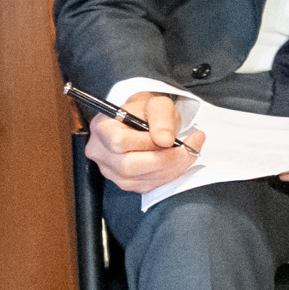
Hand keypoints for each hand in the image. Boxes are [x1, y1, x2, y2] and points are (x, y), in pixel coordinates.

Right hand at [85, 90, 203, 194]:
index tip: (170, 138)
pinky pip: (146, 186)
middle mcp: (100, 152)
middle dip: (164, 159)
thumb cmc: (147, 111)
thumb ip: (161, 117)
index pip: (119, 141)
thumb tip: (165, 139)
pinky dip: (167, 176)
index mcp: (102, 127)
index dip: (147, 143)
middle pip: (129, 166)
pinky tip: (177, 162)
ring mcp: (110, 171)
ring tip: (187, 153)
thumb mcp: (157, 104)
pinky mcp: (124, 183)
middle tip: (188, 148)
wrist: (145, 120)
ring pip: (139, 179)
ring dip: (170, 169)